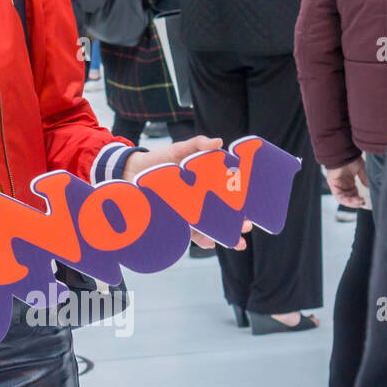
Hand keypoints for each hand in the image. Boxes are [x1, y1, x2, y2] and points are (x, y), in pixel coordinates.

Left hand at [122, 135, 253, 249]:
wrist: (132, 170)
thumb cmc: (160, 158)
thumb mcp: (179, 149)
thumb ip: (198, 144)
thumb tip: (219, 142)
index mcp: (208, 182)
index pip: (232, 193)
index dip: (245, 201)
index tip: (255, 206)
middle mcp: (202, 199)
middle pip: (225, 213)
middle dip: (239, 222)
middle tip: (248, 226)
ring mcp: (190, 211)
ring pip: (212, 226)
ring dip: (225, 235)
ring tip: (236, 242)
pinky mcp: (176, 220)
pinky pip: (191, 233)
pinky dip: (202, 239)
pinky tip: (211, 244)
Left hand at [325, 159, 367, 208]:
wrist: (342, 153)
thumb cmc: (350, 159)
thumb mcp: (360, 170)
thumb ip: (364, 178)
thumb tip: (369, 187)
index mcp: (349, 182)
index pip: (353, 194)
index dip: (358, 199)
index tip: (364, 201)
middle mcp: (343, 184)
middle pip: (348, 198)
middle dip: (355, 202)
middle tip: (362, 203)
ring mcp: (337, 185)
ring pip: (343, 198)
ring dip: (351, 202)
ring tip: (359, 203)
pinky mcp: (332, 184)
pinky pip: (338, 195)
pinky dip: (345, 199)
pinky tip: (353, 200)